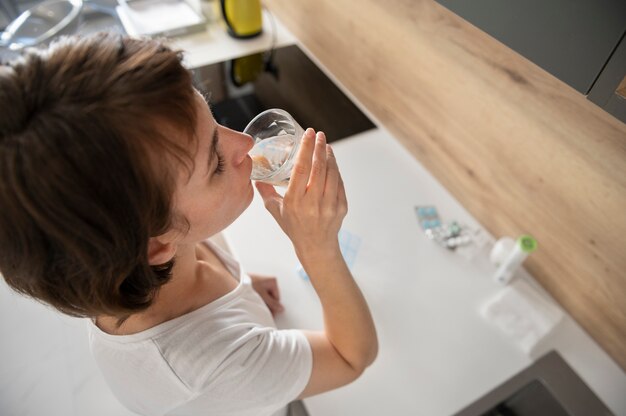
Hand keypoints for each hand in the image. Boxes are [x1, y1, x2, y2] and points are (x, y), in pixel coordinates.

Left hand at [249, 274, 283, 315]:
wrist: (234, 280)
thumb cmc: (249, 284)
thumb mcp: (262, 296)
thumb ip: (272, 303)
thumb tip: (280, 309)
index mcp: (273, 281)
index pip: (277, 298)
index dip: (273, 307)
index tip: (269, 313)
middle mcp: (268, 281)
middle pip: (271, 297)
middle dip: (267, 305)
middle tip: (262, 311)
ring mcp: (262, 283)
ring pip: (265, 297)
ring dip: (262, 303)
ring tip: (256, 306)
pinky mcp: (256, 285)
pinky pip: (260, 295)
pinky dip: (257, 299)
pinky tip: (252, 302)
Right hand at [255, 129, 347, 260]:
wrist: (316, 247)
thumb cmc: (294, 228)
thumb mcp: (276, 211)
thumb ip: (266, 192)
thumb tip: (255, 176)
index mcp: (294, 201)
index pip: (302, 169)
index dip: (306, 148)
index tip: (308, 134)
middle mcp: (312, 203)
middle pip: (319, 168)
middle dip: (319, 147)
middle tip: (319, 135)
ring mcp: (329, 205)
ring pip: (332, 173)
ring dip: (329, 156)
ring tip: (326, 145)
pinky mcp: (341, 207)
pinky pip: (340, 183)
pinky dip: (336, 170)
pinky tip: (331, 161)